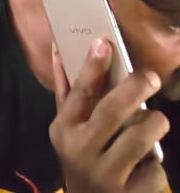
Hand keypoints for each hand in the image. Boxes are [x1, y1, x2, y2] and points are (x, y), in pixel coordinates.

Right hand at [51, 39, 168, 192]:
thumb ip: (66, 92)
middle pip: (112, 111)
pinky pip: (153, 168)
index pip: (79, 93)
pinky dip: (156, 161)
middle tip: (152, 77)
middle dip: (135, 89)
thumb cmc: (80, 159)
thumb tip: (59, 50)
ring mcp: (105, 175)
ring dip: (155, 124)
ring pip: (139, 138)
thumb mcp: (67, 130)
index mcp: (64, 129)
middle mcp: (81, 150)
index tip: (104, 43)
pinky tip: (149, 162)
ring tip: (159, 120)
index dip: (92, 67)